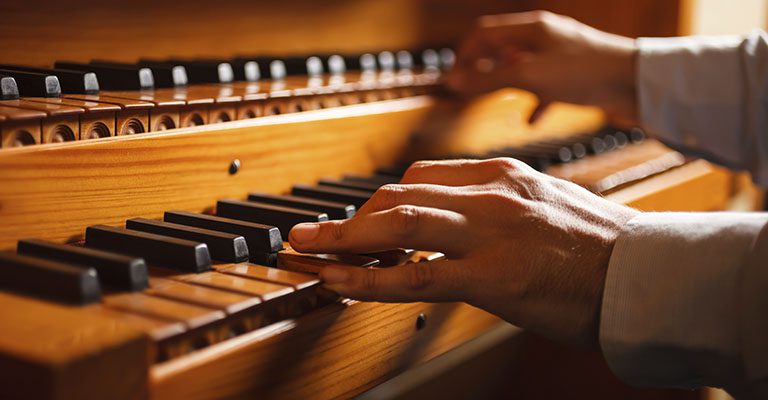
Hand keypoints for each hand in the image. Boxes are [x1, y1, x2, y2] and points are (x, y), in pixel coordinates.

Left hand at [289, 158, 638, 346]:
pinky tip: (341, 284)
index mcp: (501, 176)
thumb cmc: (597, 247)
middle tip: (312, 235)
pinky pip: (414, 275)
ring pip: (397, 223)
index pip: (421, 177)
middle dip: (348, 217)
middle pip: (398, 194)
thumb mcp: (543, 205)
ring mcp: (489, 233)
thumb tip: (453, 221)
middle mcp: (490, 195)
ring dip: (342, 239)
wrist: (644, 276)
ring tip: (305, 253)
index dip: (379, 202)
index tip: (358, 221)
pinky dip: (369, 279)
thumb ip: (496, 205)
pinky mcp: (492, 277)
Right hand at [447, 11, 637, 122]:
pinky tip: (530, 119)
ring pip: (521, 68)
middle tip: (468, 92)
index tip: (453, 82)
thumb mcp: (529, 76)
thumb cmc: (586, 73)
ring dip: (505, 84)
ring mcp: (560, 57)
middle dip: (482, 69)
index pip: (484, 34)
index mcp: (532, 29)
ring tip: (495, 101)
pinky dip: (533, 102)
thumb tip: (453, 83)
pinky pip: (545, 87)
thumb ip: (489, 80)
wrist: (639, 84)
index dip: (463, 55)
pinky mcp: (575, 77)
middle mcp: (544, 38)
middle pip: (501, 49)